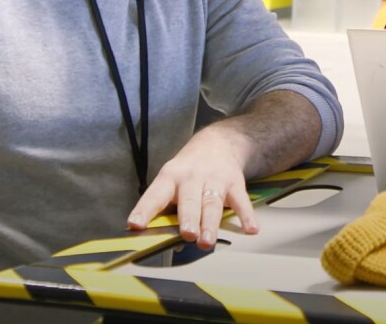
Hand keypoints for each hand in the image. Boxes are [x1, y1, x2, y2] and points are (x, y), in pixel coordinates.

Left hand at [126, 124, 257, 248]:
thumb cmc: (189, 171)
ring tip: (207, 241)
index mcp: (170, 177)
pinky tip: (250, 229)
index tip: (135, 224)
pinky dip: (247, 216)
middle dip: (188, 218)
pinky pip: (241, 201)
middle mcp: (191, 177)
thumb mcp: (172, 182)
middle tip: (187, 234)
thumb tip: (171, 243)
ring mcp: (215, 180)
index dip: (144, 210)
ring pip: (212, 203)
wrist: (218, 143)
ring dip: (210, 223)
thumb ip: (170, 212)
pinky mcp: (234, 183)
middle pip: (189, 200)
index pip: (155, 195)